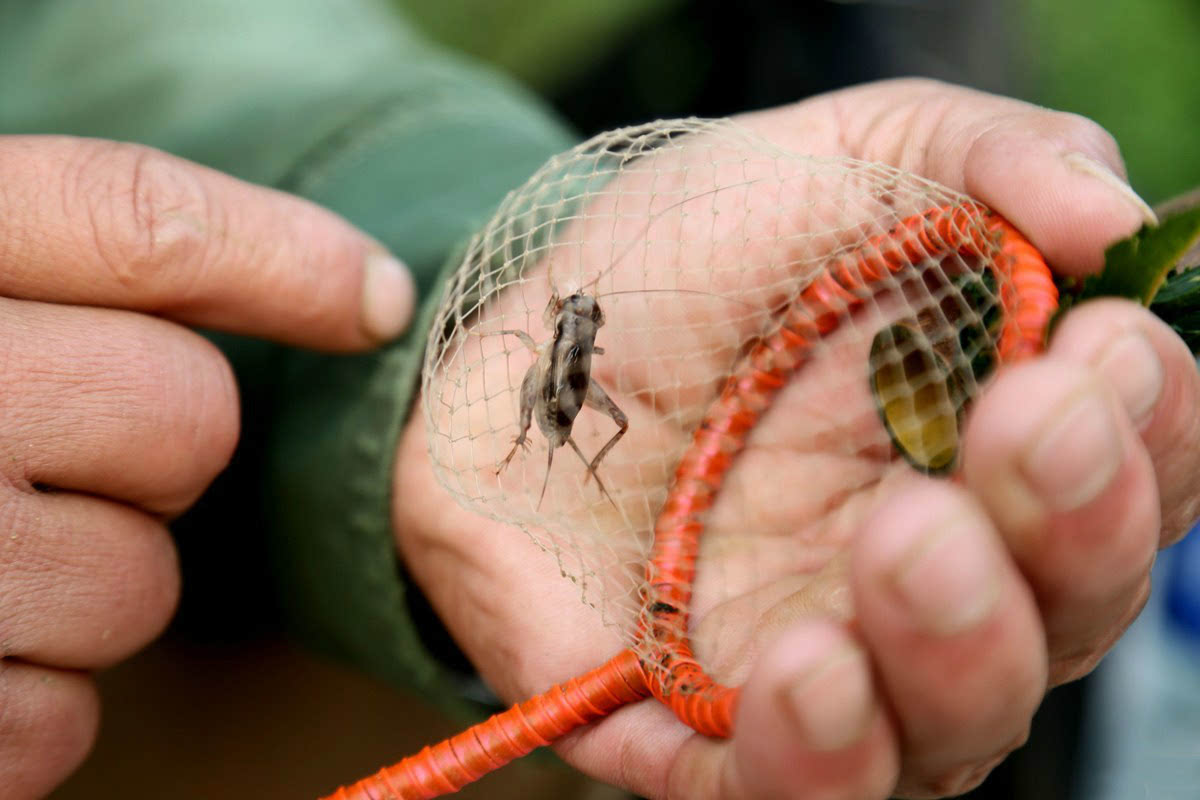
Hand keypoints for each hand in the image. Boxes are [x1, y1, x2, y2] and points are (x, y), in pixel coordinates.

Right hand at [0, 136, 413, 797]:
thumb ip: (73, 259)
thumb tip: (365, 295)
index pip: (134, 222)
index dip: (283, 255)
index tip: (374, 296)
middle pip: (180, 417)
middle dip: (153, 449)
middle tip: (49, 449)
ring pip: (140, 583)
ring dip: (85, 583)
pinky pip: (62, 720)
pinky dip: (29, 701)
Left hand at [393, 79, 1198, 798]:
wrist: (519, 340)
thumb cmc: (688, 258)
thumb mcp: (844, 158)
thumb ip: (990, 160)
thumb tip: (1119, 223)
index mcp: (983, 448)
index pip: (1128, 478)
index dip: (1149, 429)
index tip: (1104, 344)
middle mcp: (930, 574)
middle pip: (1064, 613)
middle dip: (1073, 527)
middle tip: (1023, 424)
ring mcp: (823, 657)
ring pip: (950, 726)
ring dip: (959, 648)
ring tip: (903, 539)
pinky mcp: (696, 727)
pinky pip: (780, 788)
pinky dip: (818, 751)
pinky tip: (806, 665)